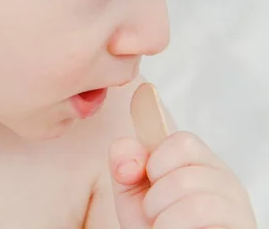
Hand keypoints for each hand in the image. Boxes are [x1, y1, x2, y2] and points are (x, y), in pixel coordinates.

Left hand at [109, 131, 256, 227]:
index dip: (156, 163)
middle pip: (184, 178)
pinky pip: (205, 227)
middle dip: (155, 201)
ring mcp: (237, 211)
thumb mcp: (131, 186)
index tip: (151, 181)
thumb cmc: (152, 220)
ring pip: (196, 206)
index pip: (183, 142)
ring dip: (165, 222)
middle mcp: (226, 182)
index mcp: (202, 162)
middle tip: (157, 214)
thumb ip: (124, 159)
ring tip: (165, 227)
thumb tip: (129, 165)